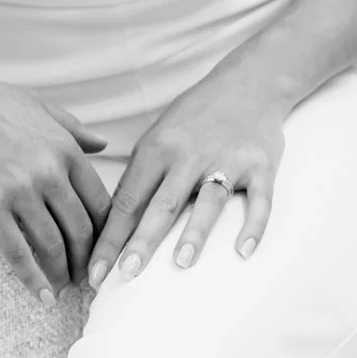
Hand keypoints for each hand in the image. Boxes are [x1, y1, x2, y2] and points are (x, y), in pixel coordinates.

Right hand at [0, 67, 113, 304]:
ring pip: (53, 246)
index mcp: (64, 148)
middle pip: (81, 231)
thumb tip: (103, 142)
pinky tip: (41, 297)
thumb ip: (72, 128)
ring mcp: (19, 190)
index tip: (102, 251)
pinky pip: (17, 253)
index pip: (99, 203)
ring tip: (63, 287)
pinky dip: (33, 281)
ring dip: (62, 274)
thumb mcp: (36, 105)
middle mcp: (48, 171)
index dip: (105, 234)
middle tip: (86, 279)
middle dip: (87, 261)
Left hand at [85, 66, 288, 290]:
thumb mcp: (159, 135)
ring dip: (195, 231)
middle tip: (126, 274)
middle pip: (162, 203)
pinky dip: (253, 224)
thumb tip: (114, 220)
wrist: (248, 82)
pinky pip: (259, 199)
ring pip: (209, 200)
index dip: (110, 237)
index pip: (128, 199)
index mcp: (157, 148)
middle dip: (142, 240)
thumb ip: (140, 175)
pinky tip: (244, 250)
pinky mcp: (260, 165)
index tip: (95, 272)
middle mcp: (189, 154)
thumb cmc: (195, 116)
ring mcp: (227, 159)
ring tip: (181, 262)